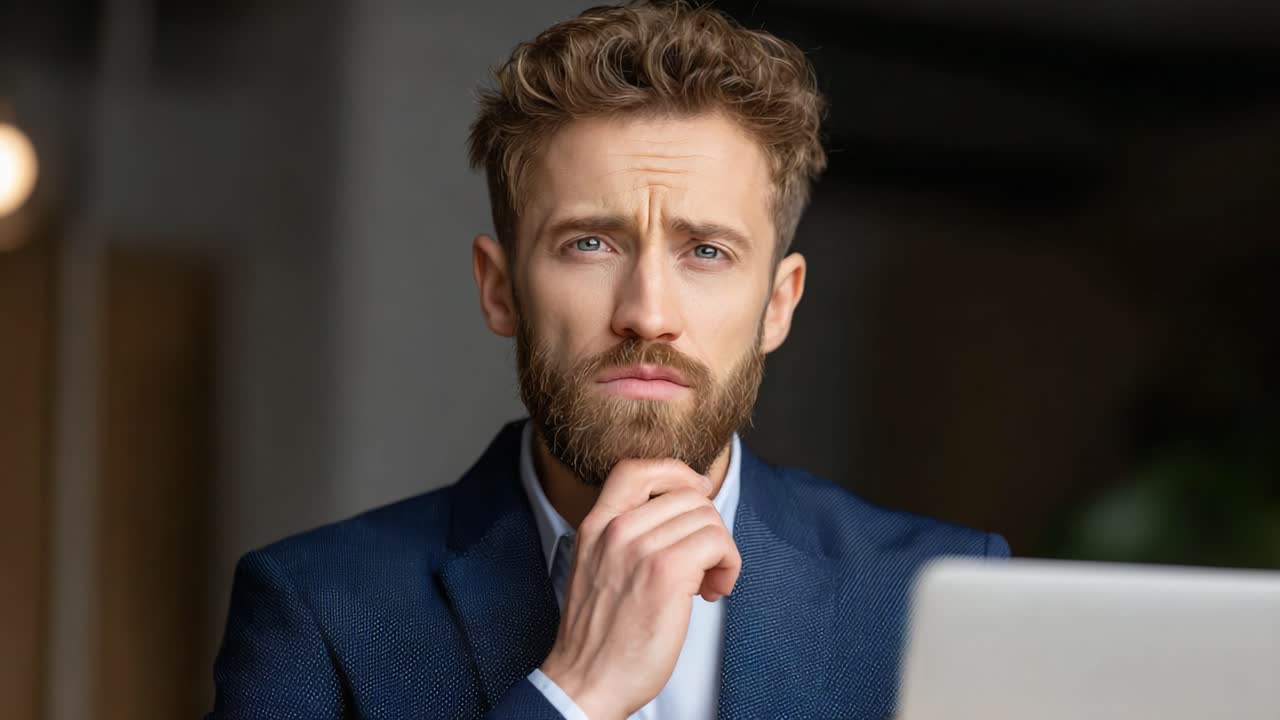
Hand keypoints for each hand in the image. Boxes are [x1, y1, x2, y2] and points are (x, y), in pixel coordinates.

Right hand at [539, 459, 741, 719]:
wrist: (586, 681)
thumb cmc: (598, 637)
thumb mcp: (596, 568)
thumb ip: (625, 537)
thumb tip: (678, 517)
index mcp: (596, 524)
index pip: (637, 468)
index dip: (677, 473)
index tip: (697, 492)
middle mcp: (616, 529)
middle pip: (687, 494)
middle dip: (708, 526)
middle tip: (704, 564)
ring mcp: (640, 548)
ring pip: (707, 518)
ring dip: (721, 551)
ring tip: (708, 583)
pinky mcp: (666, 572)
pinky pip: (718, 544)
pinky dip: (728, 566)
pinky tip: (713, 592)